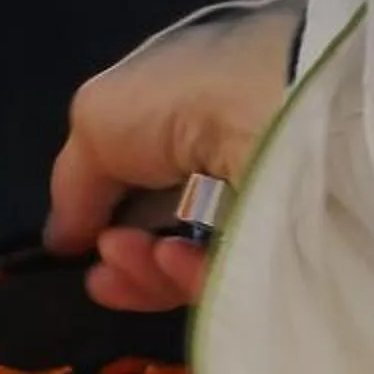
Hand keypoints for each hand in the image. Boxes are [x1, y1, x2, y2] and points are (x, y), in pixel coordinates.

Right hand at [44, 1, 298, 311]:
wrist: (294, 107)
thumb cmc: (189, 94)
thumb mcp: (101, 118)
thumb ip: (77, 181)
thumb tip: (63, 237)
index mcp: (206, 108)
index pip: (157, 174)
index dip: (113, 213)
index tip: (78, 247)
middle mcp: (247, 153)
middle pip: (179, 228)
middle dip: (131, 254)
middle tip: (106, 270)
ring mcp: (281, 203)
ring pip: (209, 261)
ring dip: (155, 269)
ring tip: (133, 260)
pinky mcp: (311, 250)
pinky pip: (247, 279)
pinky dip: (201, 278)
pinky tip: (175, 263)